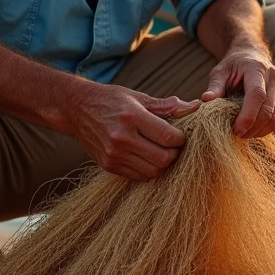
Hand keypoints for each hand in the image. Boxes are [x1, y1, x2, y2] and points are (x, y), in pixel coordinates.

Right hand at [64, 82, 198, 181]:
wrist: (77, 109)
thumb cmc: (112, 100)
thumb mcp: (138, 97)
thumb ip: (167, 106)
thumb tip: (196, 106)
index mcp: (132, 117)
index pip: (168, 137)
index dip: (181, 138)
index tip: (180, 133)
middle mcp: (122, 138)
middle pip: (163, 158)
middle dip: (174, 153)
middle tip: (173, 145)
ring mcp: (114, 154)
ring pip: (153, 171)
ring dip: (163, 163)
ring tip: (161, 150)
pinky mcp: (109, 165)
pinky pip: (139, 176)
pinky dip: (149, 170)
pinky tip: (147, 156)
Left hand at [201, 45, 274, 138]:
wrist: (252, 55)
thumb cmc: (234, 65)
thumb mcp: (220, 71)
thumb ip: (214, 86)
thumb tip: (205, 100)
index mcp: (256, 68)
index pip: (257, 95)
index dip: (247, 116)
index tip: (235, 130)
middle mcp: (274, 78)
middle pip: (268, 110)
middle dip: (252, 128)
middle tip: (236, 134)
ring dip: (260, 131)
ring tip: (244, 133)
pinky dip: (270, 129)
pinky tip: (256, 129)